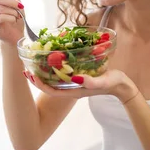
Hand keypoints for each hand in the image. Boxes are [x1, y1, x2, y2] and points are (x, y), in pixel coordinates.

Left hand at [24, 69, 138, 102]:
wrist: (123, 86)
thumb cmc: (114, 83)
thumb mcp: (103, 81)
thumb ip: (91, 82)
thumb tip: (76, 78)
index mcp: (75, 91)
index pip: (52, 91)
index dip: (40, 85)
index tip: (31, 75)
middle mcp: (72, 88)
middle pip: (50, 85)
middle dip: (38, 78)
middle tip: (27, 68)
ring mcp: (75, 83)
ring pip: (55, 80)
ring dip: (45, 72)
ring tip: (35, 63)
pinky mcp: (80, 77)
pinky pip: (63, 74)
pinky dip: (55, 68)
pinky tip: (53, 59)